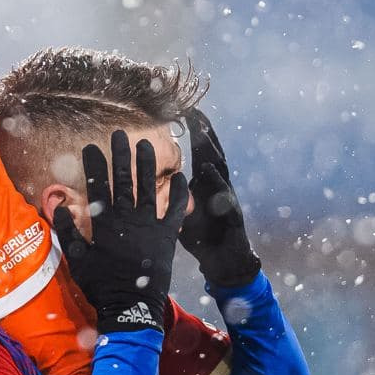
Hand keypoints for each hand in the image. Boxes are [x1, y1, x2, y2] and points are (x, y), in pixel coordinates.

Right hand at [52, 129, 187, 331]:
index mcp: (105, 222)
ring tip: (144, 145)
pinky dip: (179, 194)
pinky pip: (176, 210)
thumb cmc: (101, 284)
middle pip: (124, 179)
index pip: (98, 185)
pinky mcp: (167, 235)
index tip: (91, 146)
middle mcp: (128, 217)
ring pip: (148, 187)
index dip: (94, 164)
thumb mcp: (76, 259)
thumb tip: (56, 205)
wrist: (131, 306)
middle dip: (121, 155)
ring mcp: (150, 225)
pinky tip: (180, 177)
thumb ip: (66, 231)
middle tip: (120, 134)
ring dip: (146, 164)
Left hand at [178, 108, 260, 286]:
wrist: (223, 263)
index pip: (198, 153)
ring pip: (219, 169)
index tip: (184, 112)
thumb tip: (142, 184)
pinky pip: (224, 196)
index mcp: (203, 184)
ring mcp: (226, 199)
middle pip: (210, 154)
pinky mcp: (233, 217)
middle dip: (203, 132)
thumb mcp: (181, 213)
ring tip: (200, 130)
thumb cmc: (201, 236)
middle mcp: (216, 187)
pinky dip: (215, 182)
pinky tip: (206, 168)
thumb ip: (168, 195)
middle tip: (194, 110)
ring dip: (210, 150)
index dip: (192, 133)